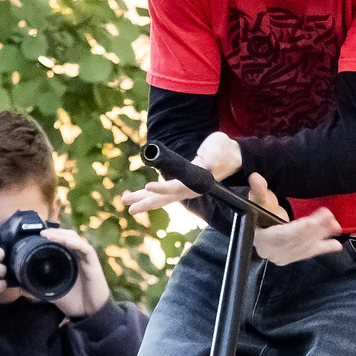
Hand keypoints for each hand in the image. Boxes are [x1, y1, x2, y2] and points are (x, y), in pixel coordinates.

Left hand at [39, 226, 112, 317]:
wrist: (90, 313)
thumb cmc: (75, 302)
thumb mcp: (53, 294)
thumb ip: (40, 289)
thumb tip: (22, 288)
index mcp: (69, 261)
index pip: (61, 242)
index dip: (52, 236)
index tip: (39, 235)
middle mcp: (78, 257)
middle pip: (68, 236)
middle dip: (56, 232)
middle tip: (43, 232)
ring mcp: (86, 259)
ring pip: (76, 239)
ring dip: (63, 235)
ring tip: (51, 235)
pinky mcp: (94, 264)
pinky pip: (86, 249)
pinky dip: (77, 244)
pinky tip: (67, 241)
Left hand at [119, 129, 246, 217]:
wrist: (230, 157)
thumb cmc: (224, 151)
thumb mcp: (220, 148)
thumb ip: (214, 155)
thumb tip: (210, 163)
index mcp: (196, 181)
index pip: (177, 187)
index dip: (163, 188)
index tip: (148, 186)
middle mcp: (188, 189)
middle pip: (164, 198)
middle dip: (146, 201)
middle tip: (129, 206)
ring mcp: (183, 189)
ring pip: (160, 197)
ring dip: (142, 199)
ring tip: (126, 200)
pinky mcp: (180, 185)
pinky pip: (161, 193)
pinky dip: (147, 195)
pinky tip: (136, 195)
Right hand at [248, 174, 341, 265]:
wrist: (257, 228)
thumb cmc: (257, 214)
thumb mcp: (257, 201)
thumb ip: (258, 190)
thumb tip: (256, 177)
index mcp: (261, 238)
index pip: (280, 235)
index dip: (296, 230)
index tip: (311, 221)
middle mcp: (271, 250)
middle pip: (296, 240)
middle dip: (314, 229)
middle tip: (328, 217)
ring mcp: (282, 256)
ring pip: (304, 247)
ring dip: (321, 236)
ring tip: (335, 226)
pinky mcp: (292, 257)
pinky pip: (309, 252)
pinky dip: (323, 248)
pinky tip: (336, 246)